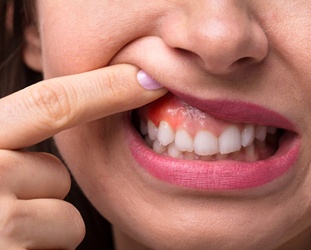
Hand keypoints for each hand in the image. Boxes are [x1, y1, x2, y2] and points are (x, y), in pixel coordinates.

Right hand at [0, 64, 165, 248]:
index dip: (105, 88)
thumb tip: (86, 104)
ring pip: (66, 220)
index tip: (149, 79)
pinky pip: (63, 249)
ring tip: (10, 235)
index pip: (50, 103)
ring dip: (47, 228)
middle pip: (57, 173)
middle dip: (46, 191)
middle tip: (10, 205)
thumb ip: (17, 136)